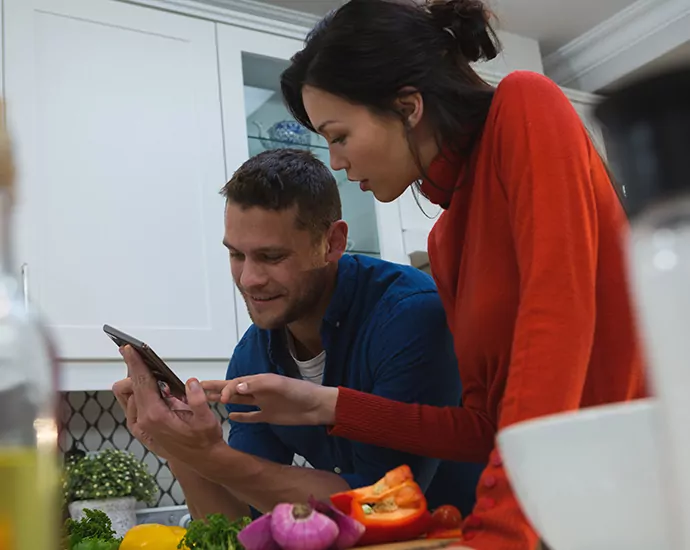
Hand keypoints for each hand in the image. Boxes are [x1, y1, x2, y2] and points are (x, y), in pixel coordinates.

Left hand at [116, 345, 224, 461]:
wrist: (202, 460)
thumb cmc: (204, 440)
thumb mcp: (206, 418)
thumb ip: (197, 399)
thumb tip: (190, 382)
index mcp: (155, 416)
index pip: (141, 382)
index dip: (135, 363)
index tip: (129, 348)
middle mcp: (143, 421)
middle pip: (128, 387)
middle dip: (137, 372)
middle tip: (151, 364)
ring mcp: (140, 426)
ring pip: (126, 396)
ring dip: (137, 383)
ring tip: (155, 378)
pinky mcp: (141, 429)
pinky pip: (131, 405)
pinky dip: (139, 394)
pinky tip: (155, 391)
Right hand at [201, 374, 337, 425]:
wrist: (317, 406)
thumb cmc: (300, 392)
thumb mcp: (279, 385)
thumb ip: (258, 384)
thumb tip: (237, 385)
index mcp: (259, 381)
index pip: (235, 383)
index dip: (223, 389)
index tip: (217, 398)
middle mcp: (258, 391)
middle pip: (232, 389)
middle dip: (215, 389)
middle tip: (197, 388)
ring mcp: (263, 404)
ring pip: (238, 402)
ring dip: (223, 400)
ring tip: (208, 400)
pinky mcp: (269, 416)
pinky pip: (250, 416)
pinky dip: (240, 416)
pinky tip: (230, 417)